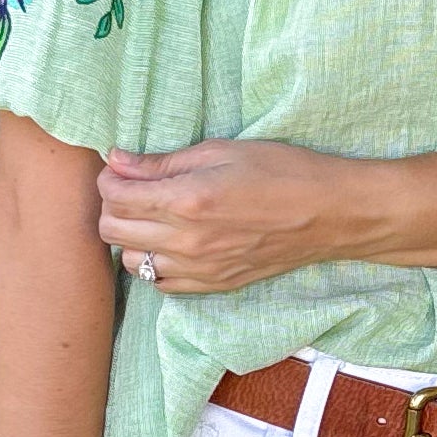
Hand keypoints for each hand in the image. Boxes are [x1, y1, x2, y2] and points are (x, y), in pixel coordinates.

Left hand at [98, 140, 377, 293]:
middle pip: (113, 231)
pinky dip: (154, 264)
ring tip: (152, 217)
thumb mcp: (220, 151)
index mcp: (186, 200)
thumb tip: (117, 161)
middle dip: (112, 206)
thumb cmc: (280, 171)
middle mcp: (186, 240)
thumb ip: (163, 162)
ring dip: (130, 237)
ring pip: (130, 261)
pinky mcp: (212, 286)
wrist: (327, 213)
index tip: (121, 168)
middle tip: (132, 189)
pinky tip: (171, 243)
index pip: (116, 196)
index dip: (110, 178)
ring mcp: (198, 269)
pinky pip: (160, 284)